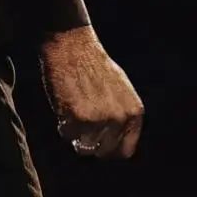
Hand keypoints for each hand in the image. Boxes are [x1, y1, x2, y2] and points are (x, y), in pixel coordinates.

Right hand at [39, 25, 143, 158]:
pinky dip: (61, 126)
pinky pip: (66, 135)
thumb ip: (121, 114)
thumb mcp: (120, 89)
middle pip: (103, 152)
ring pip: (84, 146)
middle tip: (79, 131)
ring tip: (69, 116)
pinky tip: (62, 109)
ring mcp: (100, 119)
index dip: (108, 150)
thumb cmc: (91, 63)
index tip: (96, 145)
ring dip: (75, 135)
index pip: (125, 151)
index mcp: (134, 113)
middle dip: (90, 144)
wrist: (72, 44)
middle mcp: (120, 119)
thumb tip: (114, 138)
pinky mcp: (78, 116)